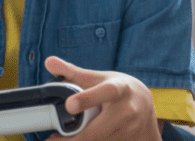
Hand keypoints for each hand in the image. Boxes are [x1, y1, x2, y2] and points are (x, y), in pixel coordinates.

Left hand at [45, 56, 160, 140]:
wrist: (145, 106)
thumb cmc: (120, 90)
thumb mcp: (100, 79)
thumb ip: (73, 73)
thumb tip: (49, 62)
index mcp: (119, 89)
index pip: (105, 92)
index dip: (87, 99)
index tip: (69, 105)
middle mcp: (127, 110)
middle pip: (94, 132)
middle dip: (72, 139)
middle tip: (52, 139)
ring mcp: (130, 129)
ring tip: (66, 139)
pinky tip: (83, 139)